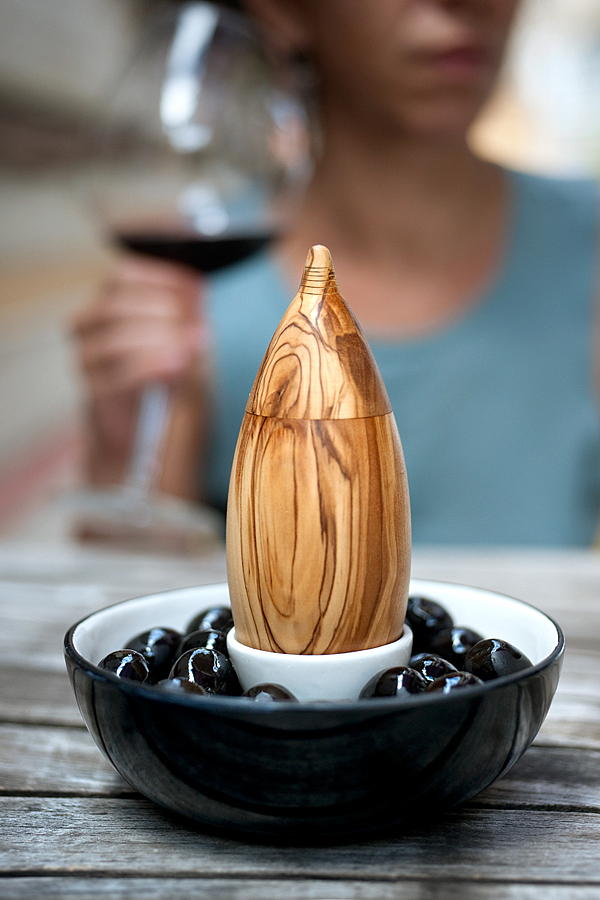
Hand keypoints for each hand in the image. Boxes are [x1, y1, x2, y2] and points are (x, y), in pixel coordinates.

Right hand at [72, 255, 205, 489]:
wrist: (146, 440)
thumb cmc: (167, 385)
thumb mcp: (185, 343)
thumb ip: (188, 318)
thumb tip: (198, 292)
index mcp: (110, 307)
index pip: (123, 277)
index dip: (161, 278)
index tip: (198, 290)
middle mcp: (90, 330)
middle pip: (116, 304)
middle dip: (164, 310)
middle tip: (200, 325)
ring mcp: (88, 362)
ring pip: (114, 337)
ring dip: (159, 337)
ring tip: (193, 346)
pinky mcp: (95, 395)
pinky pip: (118, 375)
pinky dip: (151, 366)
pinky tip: (178, 366)